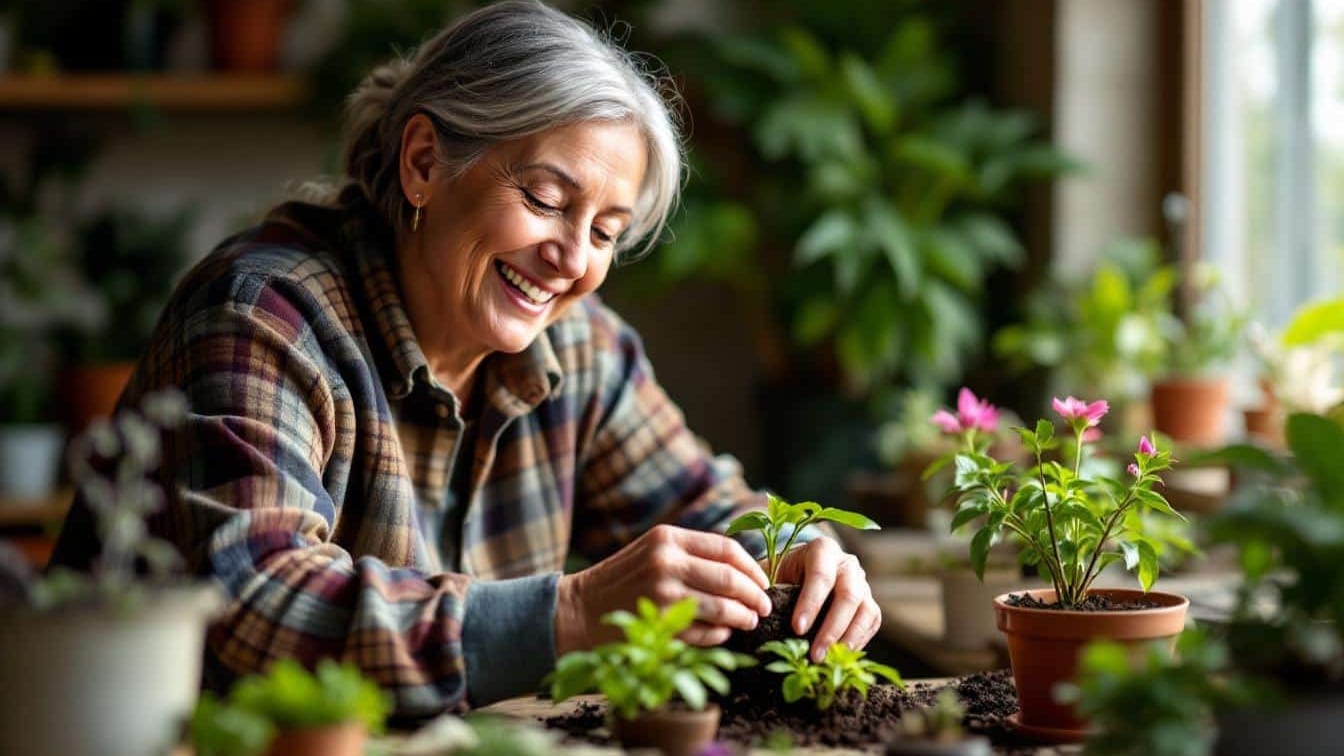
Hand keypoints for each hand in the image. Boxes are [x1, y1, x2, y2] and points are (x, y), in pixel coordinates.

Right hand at [555, 524, 771, 653]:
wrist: (578, 610)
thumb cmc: (620, 580)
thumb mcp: (651, 551)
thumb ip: (690, 553)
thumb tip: (742, 569)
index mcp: (668, 538)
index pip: (727, 549)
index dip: (752, 568)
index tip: (763, 582)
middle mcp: (667, 562)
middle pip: (730, 578)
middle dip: (755, 596)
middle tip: (764, 607)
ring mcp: (663, 594)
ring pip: (722, 607)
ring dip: (742, 617)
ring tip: (749, 622)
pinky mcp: (659, 625)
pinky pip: (704, 632)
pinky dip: (719, 636)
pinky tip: (721, 635)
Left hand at [773, 536, 879, 661]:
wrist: (799, 574)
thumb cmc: (781, 575)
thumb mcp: (771, 574)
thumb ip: (767, 590)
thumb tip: (759, 614)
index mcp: (822, 550)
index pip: (821, 576)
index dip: (811, 603)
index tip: (797, 629)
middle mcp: (847, 564)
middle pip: (849, 595)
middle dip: (831, 628)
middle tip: (815, 654)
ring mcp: (862, 583)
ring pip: (866, 611)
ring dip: (847, 640)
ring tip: (828, 661)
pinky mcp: (869, 603)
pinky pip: (872, 622)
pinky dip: (859, 642)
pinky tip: (840, 657)